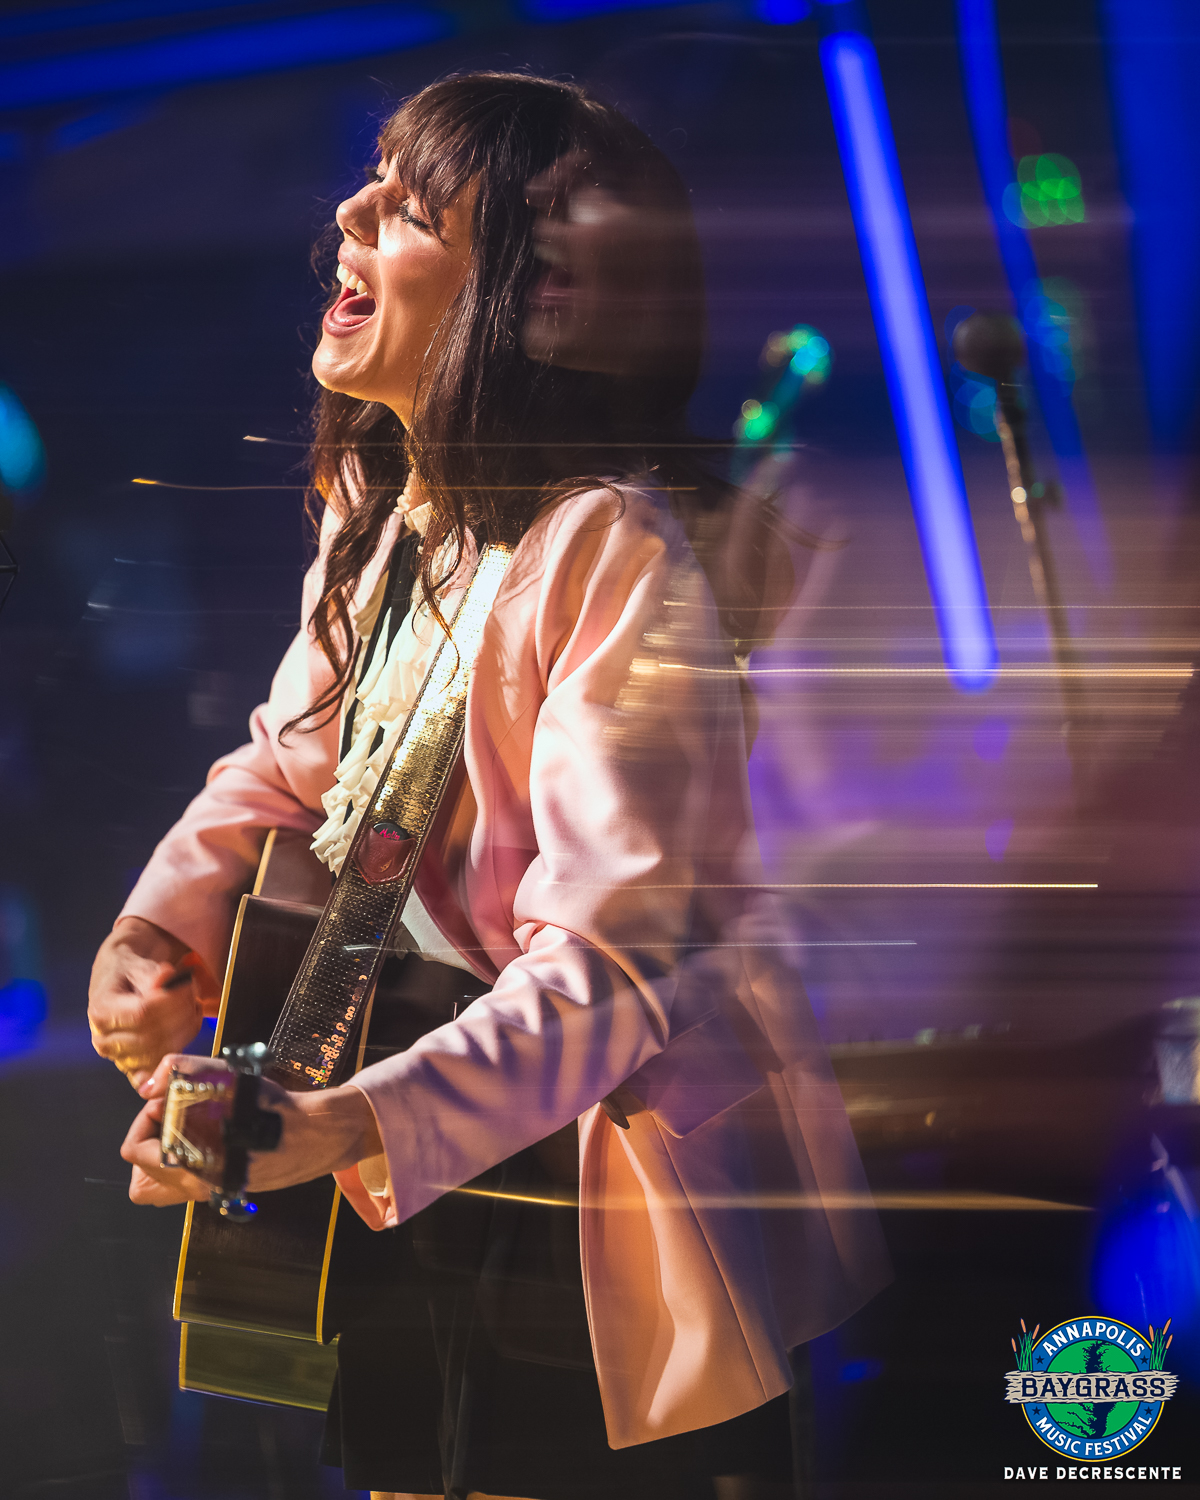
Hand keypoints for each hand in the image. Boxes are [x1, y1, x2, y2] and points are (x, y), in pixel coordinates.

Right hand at [89, 917, 209, 1088]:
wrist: (120, 983)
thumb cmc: (128, 972)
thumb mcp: (137, 964)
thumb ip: (152, 974)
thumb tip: (165, 978)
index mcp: (101, 1011)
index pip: (143, 1014)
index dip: (173, 1001)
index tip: (187, 984)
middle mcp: (104, 1040)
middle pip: (155, 1036)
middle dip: (183, 1013)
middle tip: (193, 994)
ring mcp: (119, 1058)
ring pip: (163, 1052)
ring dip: (186, 1029)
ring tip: (190, 1007)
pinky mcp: (133, 1069)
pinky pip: (157, 1074)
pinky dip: (177, 1057)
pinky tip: (184, 1034)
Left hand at [120, 1057, 382, 1206]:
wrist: (317, 1134)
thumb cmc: (273, 1106)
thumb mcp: (228, 1075)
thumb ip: (180, 1070)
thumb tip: (147, 1088)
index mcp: (190, 1164)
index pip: (135, 1151)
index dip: (145, 1120)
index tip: (168, 1101)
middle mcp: (197, 1187)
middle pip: (142, 1179)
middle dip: (151, 1141)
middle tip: (173, 1117)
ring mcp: (213, 1192)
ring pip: (162, 1191)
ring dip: (162, 1160)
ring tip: (184, 1130)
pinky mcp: (229, 1189)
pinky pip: (189, 1187)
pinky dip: (187, 1164)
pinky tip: (210, 1137)